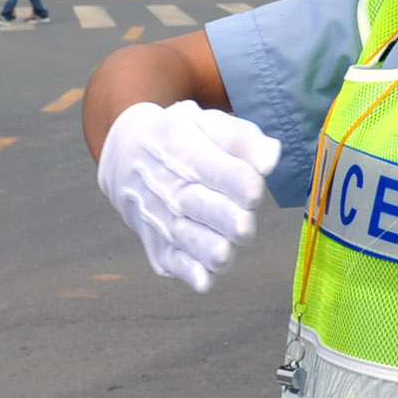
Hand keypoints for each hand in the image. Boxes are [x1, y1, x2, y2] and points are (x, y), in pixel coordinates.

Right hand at [95, 99, 282, 292]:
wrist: (126, 159)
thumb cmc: (179, 140)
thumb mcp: (205, 123)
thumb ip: (242, 137)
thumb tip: (270, 158)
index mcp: (187, 153)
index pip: (218, 172)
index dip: (241, 184)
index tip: (254, 188)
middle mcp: (172, 189)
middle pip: (208, 212)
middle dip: (231, 222)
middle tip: (243, 225)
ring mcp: (164, 221)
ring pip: (195, 244)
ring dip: (214, 251)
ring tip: (226, 248)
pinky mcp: (159, 246)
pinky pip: (177, 265)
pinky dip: (192, 273)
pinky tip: (206, 275)